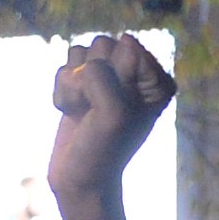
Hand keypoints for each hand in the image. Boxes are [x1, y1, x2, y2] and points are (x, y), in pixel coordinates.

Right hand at [48, 33, 177, 204]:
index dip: (113, 77)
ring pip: (79, 52)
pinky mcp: (82, 85)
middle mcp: (136, 75)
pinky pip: (63, 68)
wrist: (80, 180)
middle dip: (90, 77)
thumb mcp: (114, 112)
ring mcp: (108, 79)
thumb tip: (123, 39)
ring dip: (73, 86)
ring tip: (83, 112)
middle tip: (96, 110)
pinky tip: (73, 114)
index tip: (117, 108)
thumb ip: (111, 72)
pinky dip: (62, 93)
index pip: (126, 47)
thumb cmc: (103, 150)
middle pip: (103, 44)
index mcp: (157, 80)